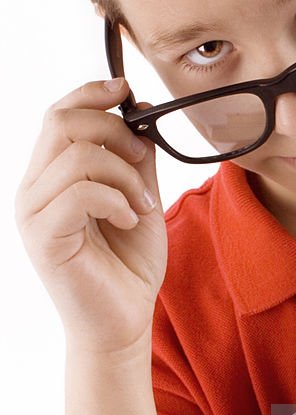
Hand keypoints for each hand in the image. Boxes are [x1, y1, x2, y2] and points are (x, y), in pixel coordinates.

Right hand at [15, 78, 167, 353]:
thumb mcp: (139, 199)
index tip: (127, 91)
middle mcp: (33, 189)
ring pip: (76, 155)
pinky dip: (116, 198)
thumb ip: (136, 159)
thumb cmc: (128, 266)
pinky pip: (79, 192)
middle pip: (62, 122)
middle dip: (114, 130)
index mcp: (51, 176)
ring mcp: (33, 213)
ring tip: (141, 205)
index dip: (91, 93)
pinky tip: (130, 219)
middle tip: (143, 160)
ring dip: (124, 174)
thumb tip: (140, 110)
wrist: (122, 324)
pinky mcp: (44, 237)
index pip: (58, 114)